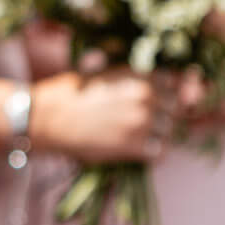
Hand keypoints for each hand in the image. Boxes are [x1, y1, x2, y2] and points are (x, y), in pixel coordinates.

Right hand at [30, 69, 172, 164]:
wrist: (48, 118)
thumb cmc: (69, 93)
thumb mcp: (101, 71)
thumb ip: (127, 74)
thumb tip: (146, 76)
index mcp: (139, 76)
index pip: (174, 82)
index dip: (168, 92)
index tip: (160, 99)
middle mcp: (146, 97)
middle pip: (176, 108)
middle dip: (165, 114)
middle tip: (148, 121)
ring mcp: (142, 123)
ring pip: (170, 131)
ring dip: (159, 134)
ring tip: (141, 136)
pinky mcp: (133, 147)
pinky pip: (160, 153)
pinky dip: (153, 153)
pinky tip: (139, 151)